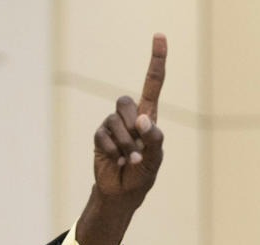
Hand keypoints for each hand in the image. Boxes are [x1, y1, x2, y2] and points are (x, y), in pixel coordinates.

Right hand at [77, 34, 166, 244]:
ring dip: (125, 144)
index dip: (156, 61)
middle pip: (126, 102)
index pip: (152, 84)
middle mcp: (130, 117)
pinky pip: (104, 137)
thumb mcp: (155, 160)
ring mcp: (113, 125)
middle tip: (139, 149)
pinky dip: (114, 152)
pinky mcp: (99, 136)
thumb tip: (144, 120)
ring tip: (130, 159)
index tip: (160, 36)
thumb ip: (154, 140)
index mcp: (149, 117)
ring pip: (116, 121)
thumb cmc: (143, 175)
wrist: (122, 193)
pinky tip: (118, 162)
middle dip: (133, 126)